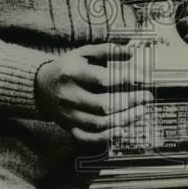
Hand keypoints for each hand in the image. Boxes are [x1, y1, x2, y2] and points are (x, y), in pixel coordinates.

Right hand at [35, 43, 153, 143]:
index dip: (126, 79)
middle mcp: (69, 96)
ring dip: (124, 119)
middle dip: (130, 101)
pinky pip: (88, 138)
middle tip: (146, 97)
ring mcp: (68, 115)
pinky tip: (122, 130)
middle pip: (104, 104)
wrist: (41, 86)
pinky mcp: (69, 127)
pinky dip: (106, 137)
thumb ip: (107, 51)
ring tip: (141, 111)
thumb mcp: (84, 53)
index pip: (103, 79)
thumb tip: (132, 52)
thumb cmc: (68, 67)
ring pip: (100, 123)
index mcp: (72, 73)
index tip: (143, 78)